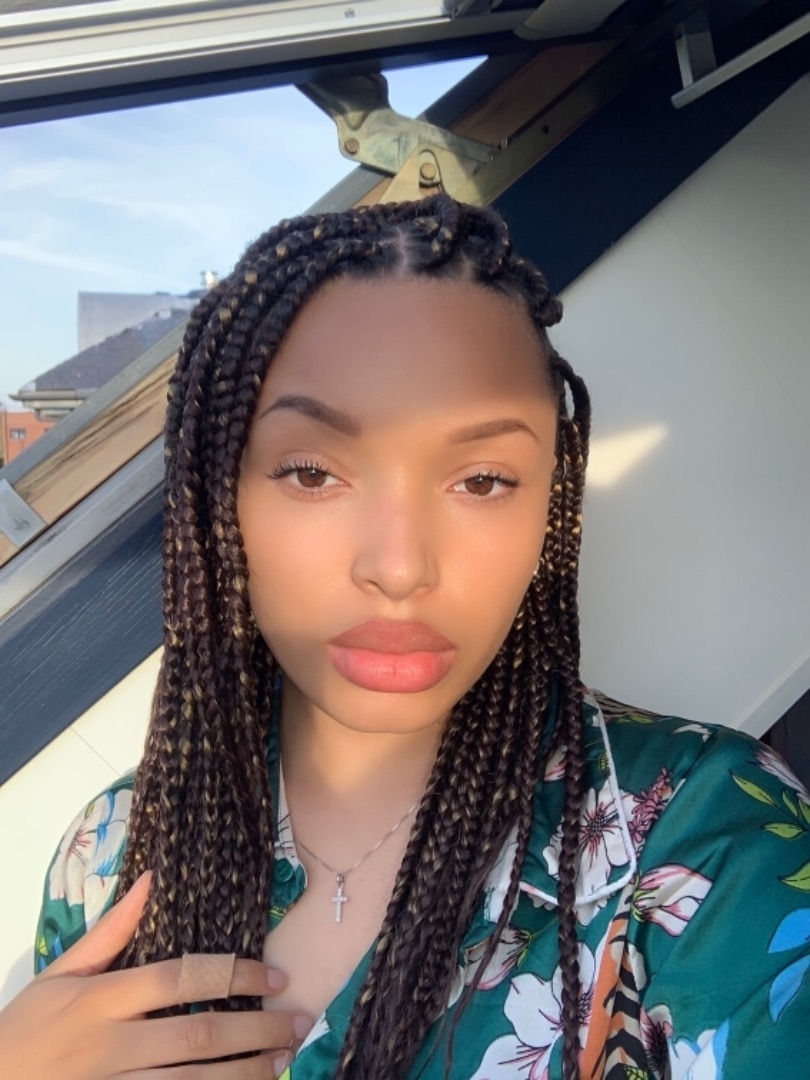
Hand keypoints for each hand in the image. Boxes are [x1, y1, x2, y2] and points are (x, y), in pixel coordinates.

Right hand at [0, 873, 311, 1078]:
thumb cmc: (25, 1030)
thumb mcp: (58, 974)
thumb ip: (110, 931)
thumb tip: (151, 880)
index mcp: (101, 1000)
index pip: (180, 978)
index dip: (233, 975)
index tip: (275, 977)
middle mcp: (112, 1045)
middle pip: (198, 1036)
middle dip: (256, 1030)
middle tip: (298, 1023)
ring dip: (245, 1074)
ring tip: (283, 1062)